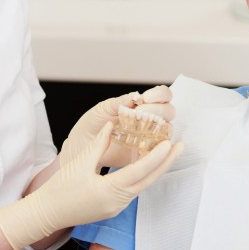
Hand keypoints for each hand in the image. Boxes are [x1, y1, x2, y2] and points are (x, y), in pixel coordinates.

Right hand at [0, 123, 183, 249]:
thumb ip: (99, 144)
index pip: (139, 172)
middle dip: (166, 162)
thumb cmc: (60, 189)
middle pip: (148, 180)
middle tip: (181, 145)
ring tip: (169, 151)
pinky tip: (149, 163)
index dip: (156, 157)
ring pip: (143, 185)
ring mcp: (116, 207)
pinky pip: (134, 190)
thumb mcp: (80, 163)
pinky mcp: (113, 207)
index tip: (169, 143)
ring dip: (157, 168)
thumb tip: (113, 124)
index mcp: (109, 191)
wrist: (46, 214)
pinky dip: (144, 175)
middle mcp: (117, 202)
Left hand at [61, 85, 175, 167]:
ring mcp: (149, 137)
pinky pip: (159, 152)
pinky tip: (145, 144)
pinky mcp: (144, 155)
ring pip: (168, 130)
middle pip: (169, 111)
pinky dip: (157, 147)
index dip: (159, 95)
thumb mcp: (103, 109)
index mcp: (141, 105)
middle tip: (140, 113)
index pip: (162, 95)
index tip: (145, 98)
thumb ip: (121, 102)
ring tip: (141, 129)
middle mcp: (149, 120)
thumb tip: (137, 95)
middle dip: (158, 110)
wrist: (79, 148)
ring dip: (159, 127)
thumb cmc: (91, 126)